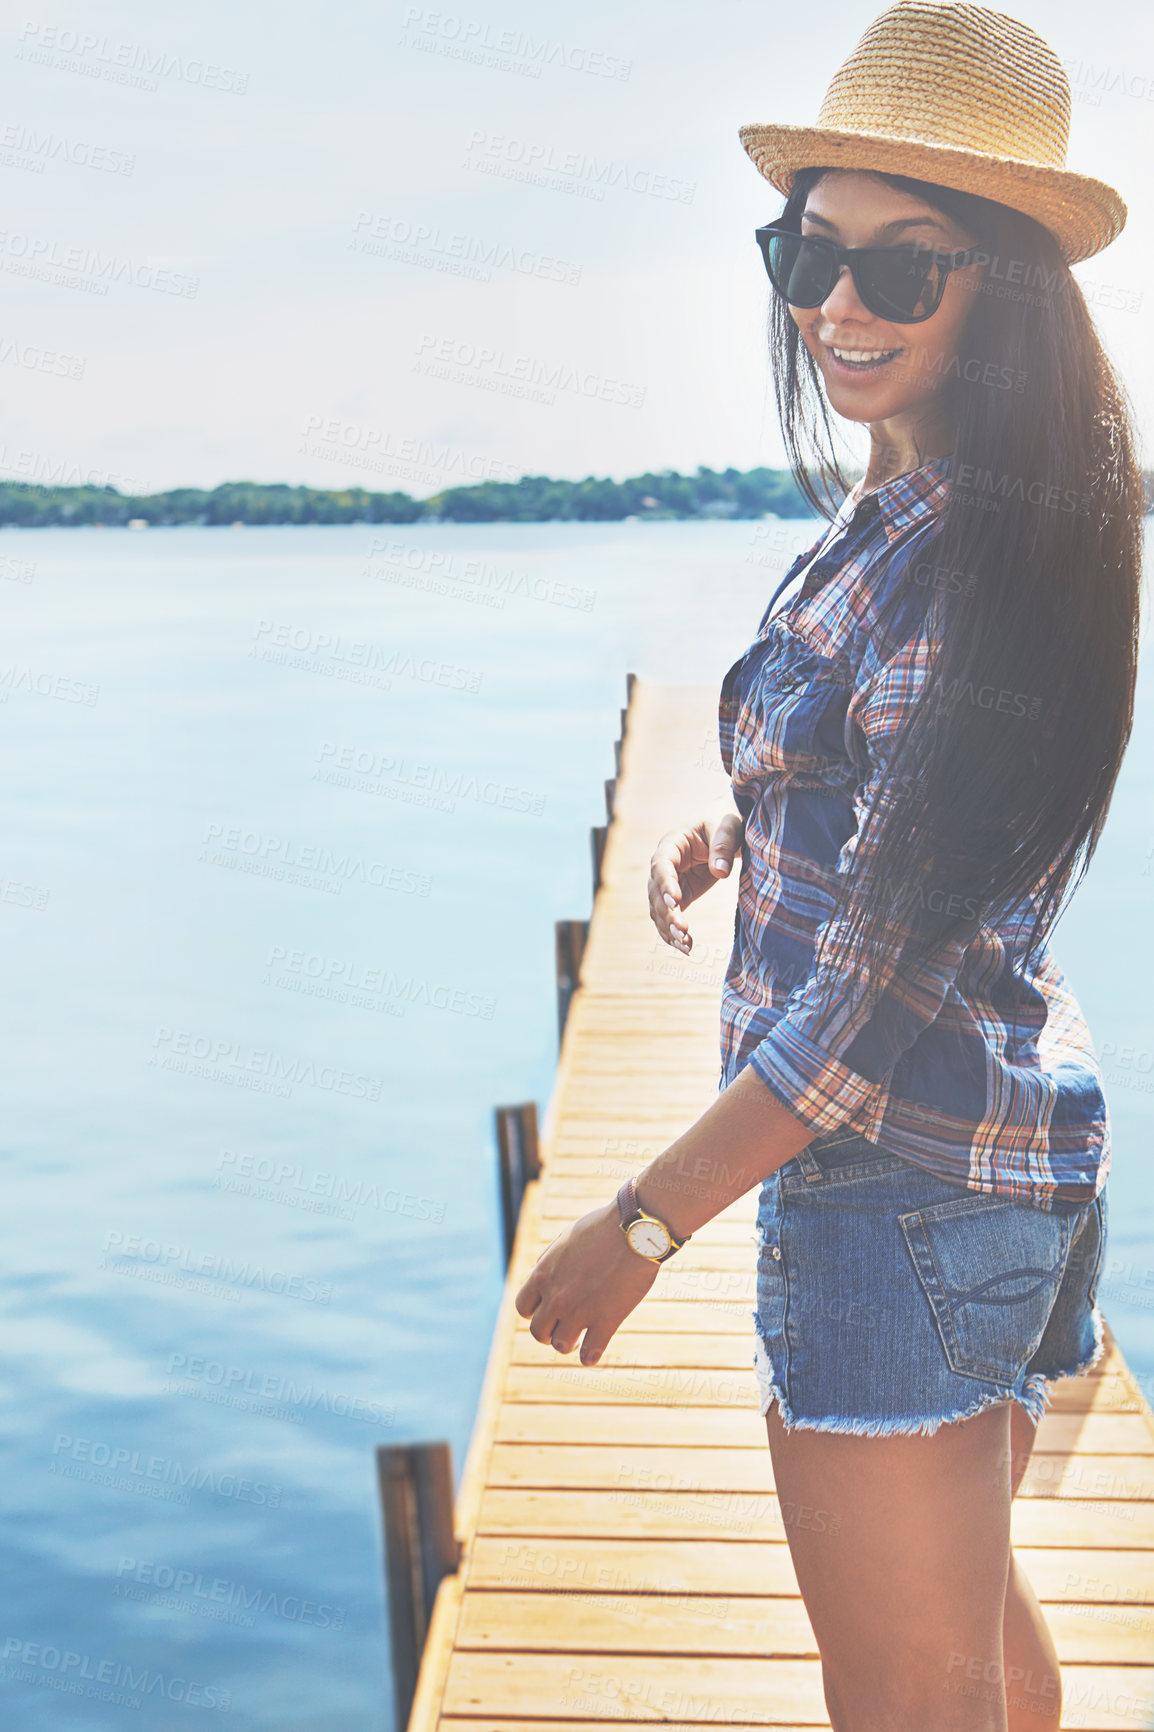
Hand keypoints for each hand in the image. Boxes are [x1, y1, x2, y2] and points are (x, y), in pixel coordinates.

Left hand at [514, 1200, 658, 1365]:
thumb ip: (550, 1261)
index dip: (534, 1311)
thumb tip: (540, 1275)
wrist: (634, 1230)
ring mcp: (580, 1312)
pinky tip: (592, 1353)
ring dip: (568, 1344)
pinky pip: (590, 1354)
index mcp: (543, 1274)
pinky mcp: (606, 1321)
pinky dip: (589, 1357)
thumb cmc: (603, 1228)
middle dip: (548, 1332)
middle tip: (561, 1328)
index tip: (546, 1310)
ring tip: (576, 1341)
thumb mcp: (566, 1238)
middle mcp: (556, 1297)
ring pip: (561, 1345)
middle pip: (538, 1332)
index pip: (523, 1307)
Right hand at [648, 805, 743, 953]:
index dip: (665, 883)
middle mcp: (663, 865)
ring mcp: (667, 884)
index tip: (676, 900)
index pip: (661, 865)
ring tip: (685, 944)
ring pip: (658, 909)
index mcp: (672, 843)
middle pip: (655, 892)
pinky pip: (668, 919)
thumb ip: (724, 845)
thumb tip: (720, 872)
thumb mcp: (730, 827)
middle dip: (667, 912)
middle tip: (683, 929)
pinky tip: (686, 948)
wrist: (727, 837)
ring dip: (668, 928)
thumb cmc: (726, 826)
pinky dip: (674, 935)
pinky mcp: (677, 899)